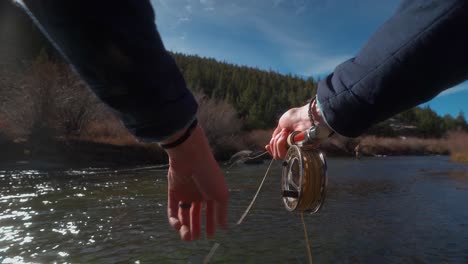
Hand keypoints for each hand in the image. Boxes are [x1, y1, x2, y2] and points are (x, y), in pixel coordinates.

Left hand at [163, 125, 228, 240]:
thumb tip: (224, 227)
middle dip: (195, 227)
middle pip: (195, 214)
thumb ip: (222, 212)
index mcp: (210, 192)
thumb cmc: (209, 175)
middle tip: (195, 238)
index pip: (210, 211)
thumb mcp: (221, 195)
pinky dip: (174, 219)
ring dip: (184, 227)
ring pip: (183, 214)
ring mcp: (185, 193)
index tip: (209, 236)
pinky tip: (179, 226)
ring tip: (187, 237)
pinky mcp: (173, 192)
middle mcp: (197, 193)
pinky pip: (172, 209)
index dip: (210, 223)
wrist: (191, 158)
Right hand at [266, 99, 328, 159]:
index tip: (267, 146)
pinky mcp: (297, 153)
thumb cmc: (295, 118)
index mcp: (287, 142)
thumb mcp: (281, 124)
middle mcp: (290, 148)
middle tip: (283, 131)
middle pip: (276, 154)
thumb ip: (276, 134)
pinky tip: (285, 135)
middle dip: (274, 142)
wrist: (303, 117)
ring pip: (278, 155)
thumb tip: (272, 142)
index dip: (271, 150)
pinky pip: (282, 154)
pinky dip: (280, 143)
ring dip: (278, 142)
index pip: (277, 152)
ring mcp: (294, 151)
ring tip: (285, 132)